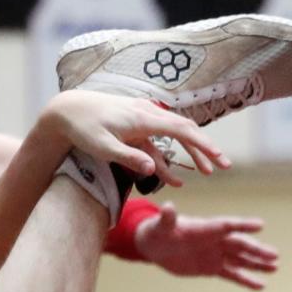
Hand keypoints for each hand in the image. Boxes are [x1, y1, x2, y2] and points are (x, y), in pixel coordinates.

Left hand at [44, 93, 229, 186]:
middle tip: (223, 166)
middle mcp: (147, 116)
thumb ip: (129, 158)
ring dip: (190, 156)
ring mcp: (142, 121)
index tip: (218, 158)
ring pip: (173, 139)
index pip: (181, 131)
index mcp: (143, 119)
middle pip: (185, 132)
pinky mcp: (135, 129)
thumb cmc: (83, 129)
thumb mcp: (103, 148)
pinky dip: (167, 161)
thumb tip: (152, 169)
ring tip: (207, 173)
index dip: (202, 145)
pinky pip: (157, 146)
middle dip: (205, 149)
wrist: (68, 111)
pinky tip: (177, 179)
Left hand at [135, 204, 278, 289]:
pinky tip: (261, 286)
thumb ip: (167, 218)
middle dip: (256, 250)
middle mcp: (216, 240)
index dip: (242, 225)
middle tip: (274, 255)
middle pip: (240, 245)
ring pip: (241, 260)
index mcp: (207, 228)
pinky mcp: (212, 268)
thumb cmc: (158, 231)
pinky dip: (246, 280)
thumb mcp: (161, 226)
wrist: (156, 246)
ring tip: (275, 267)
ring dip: (257, 264)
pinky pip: (232, 275)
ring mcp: (216, 254)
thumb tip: (167, 207)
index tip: (260, 225)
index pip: (227, 225)